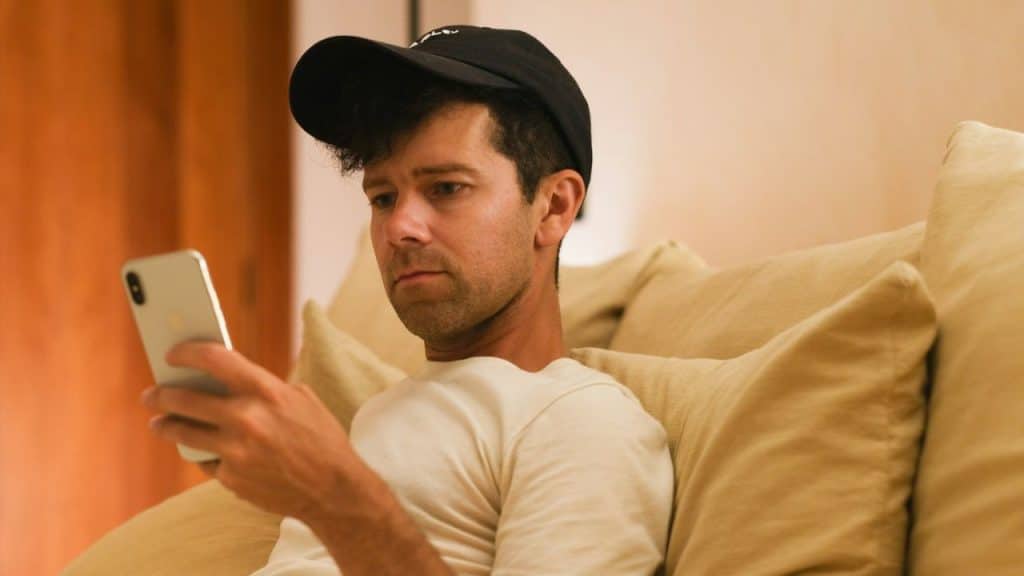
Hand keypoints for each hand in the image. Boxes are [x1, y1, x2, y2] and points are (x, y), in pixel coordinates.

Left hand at [141, 341, 356, 521]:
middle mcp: (246, 418)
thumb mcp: (301, 400)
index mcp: (266, 391)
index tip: (173, 354)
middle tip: (151, 394)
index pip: (214, 359)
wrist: (333, 489)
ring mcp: (236, 451)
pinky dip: (205, 454)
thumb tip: (227, 380)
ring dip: (166, 425)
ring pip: (184, 433)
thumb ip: (264, 388)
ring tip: (158, 422)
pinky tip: (203, 450)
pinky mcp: (231, 478)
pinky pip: (207, 461)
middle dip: (161, 395)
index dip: (187, 353)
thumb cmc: (321, 439)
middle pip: (185, 399)